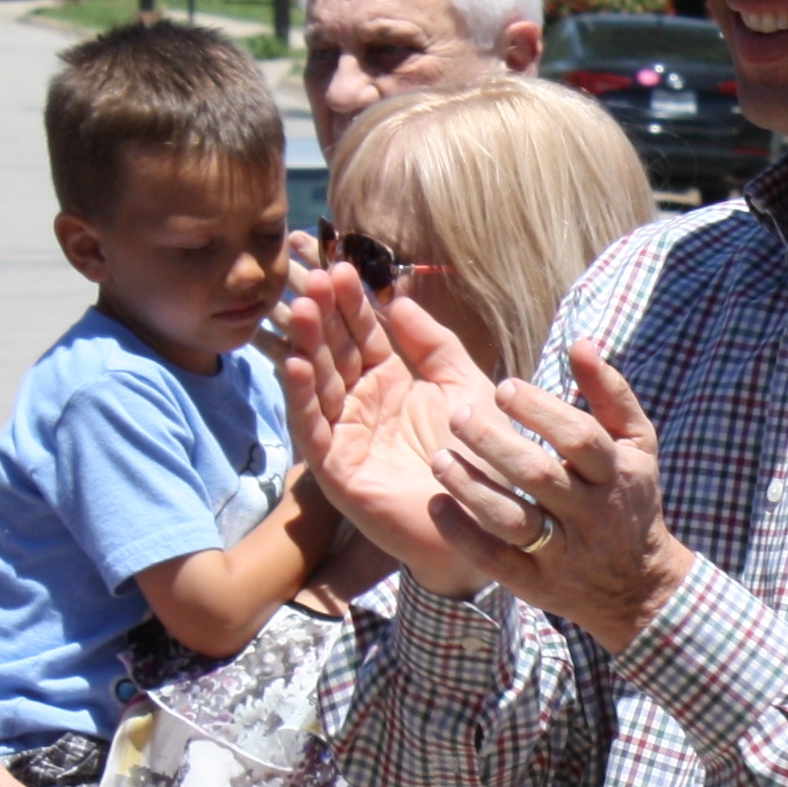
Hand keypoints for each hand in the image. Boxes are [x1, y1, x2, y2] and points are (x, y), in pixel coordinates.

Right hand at [280, 266, 505, 596]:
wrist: (492, 519)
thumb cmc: (482, 453)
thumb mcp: (463, 386)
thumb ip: (434, 344)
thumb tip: (398, 298)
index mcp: (391, 383)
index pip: (363, 335)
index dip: (352, 304)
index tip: (342, 267)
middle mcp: (362, 406)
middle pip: (335, 353)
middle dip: (323, 316)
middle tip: (314, 279)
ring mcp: (346, 438)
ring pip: (318, 386)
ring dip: (306, 348)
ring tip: (301, 310)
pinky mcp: (338, 472)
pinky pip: (314, 431)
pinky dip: (302, 400)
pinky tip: (296, 367)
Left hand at [431, 337, 695, 658]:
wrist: (637, 585)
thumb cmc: (628, 497)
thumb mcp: (636, 444)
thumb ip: (610, 392)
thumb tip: (582, 343)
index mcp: (616, 473)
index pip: (579, 438)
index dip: (540, 411)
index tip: (502, 387)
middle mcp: (591, 514)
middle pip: (540, 475)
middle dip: (495, 443)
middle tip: (457, 414)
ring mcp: (562, 552)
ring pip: (512, 520)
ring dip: (471, 487)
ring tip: (438, 457)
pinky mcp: (535, 582)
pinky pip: (494, 560)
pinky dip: (463, 534)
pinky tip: (437, 504)